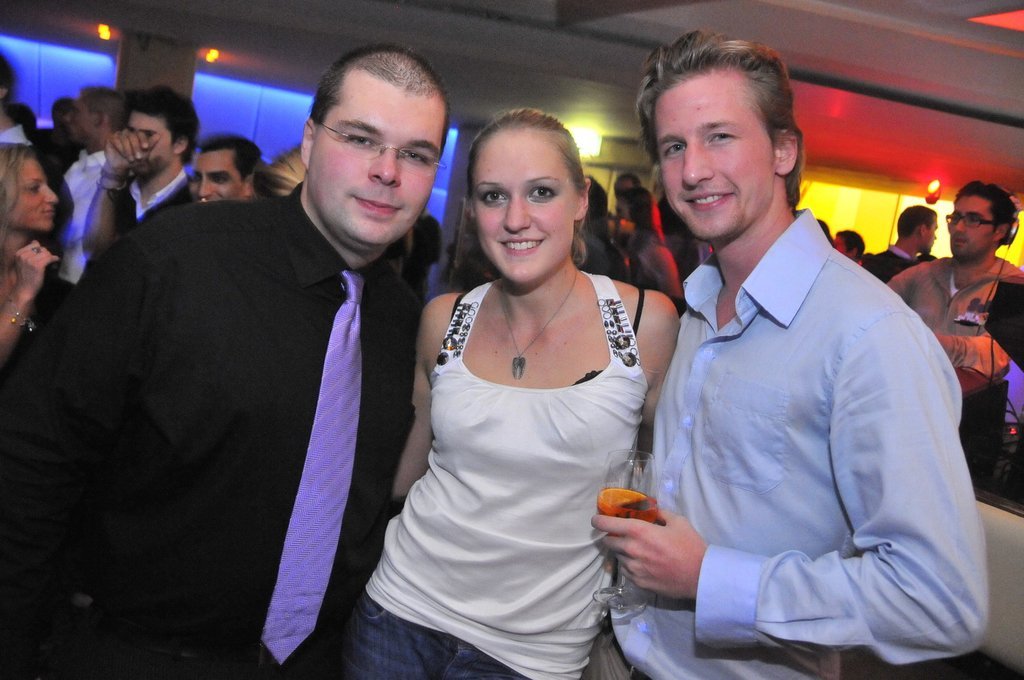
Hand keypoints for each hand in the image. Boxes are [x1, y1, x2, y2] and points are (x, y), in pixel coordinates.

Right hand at [12, 241, 58, 302]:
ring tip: (51, 261)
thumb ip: (27, 252)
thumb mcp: (22, 262)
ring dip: (50, 256)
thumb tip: (35, 241)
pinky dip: (54, 259)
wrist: (24, 289)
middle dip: (46, 253)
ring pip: (46, 253)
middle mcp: (23, 256)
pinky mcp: (38, 266)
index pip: (34, 245)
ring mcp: (30, 261)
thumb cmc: (25, 276)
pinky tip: (56, 260)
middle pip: (41, 248)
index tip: (43, 255)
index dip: (40, 250)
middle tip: (48, 260)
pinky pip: (49, 258)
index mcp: (19, 254)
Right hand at [103, 128, 159, 180]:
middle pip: (132, 136)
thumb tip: (158, 135)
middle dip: (136, 147)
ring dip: (129, 150)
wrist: (122, 166)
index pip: (140, 133)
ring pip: (124, 138)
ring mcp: (118, 134)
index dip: (143, 139)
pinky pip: (116, 139)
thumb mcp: (144, 153)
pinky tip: (123, 154)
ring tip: (131, 159)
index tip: (146, 147)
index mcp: (136, 134)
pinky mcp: (111, 138)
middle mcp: (127, 132)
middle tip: (138, 157)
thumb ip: (150, 144)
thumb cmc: (134, 159)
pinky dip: (120, 147)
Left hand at [593, 507, 707, 599]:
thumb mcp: (678, 522)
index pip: (606, 525)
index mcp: (639, 531)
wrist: (700, 576)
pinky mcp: (638, 582)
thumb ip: (659, 513)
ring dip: (622, 551)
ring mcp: (633, 568)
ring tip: (637, 550)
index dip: (599, 521)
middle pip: (608, 542)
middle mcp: (631, 549)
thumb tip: (649, 509)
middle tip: (621, 534)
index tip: (597, 519)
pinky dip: (630, 565)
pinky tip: (643, 563)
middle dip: (612, 536)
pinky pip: (626, 570)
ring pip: (617, 557)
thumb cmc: (690, 546)